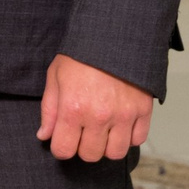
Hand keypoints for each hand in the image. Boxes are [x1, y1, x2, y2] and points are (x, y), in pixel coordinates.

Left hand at [39, 53, 154, 162]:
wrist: (113, 33)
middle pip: (90, 155)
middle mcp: (99, 116)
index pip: (64, 150)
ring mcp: (123, 114)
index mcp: (73, 108)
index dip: (61, 147)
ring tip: (103, 130)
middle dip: (83, 147)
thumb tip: (44, 135)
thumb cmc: (81, 54)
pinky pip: (138, 139)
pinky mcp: (143, 109)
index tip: (64, 138)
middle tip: (84, 131)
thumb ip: (49, 110)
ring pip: (116, 153)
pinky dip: (129, 136)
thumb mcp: (55, 76)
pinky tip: (121, 124)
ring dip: (107, 145)